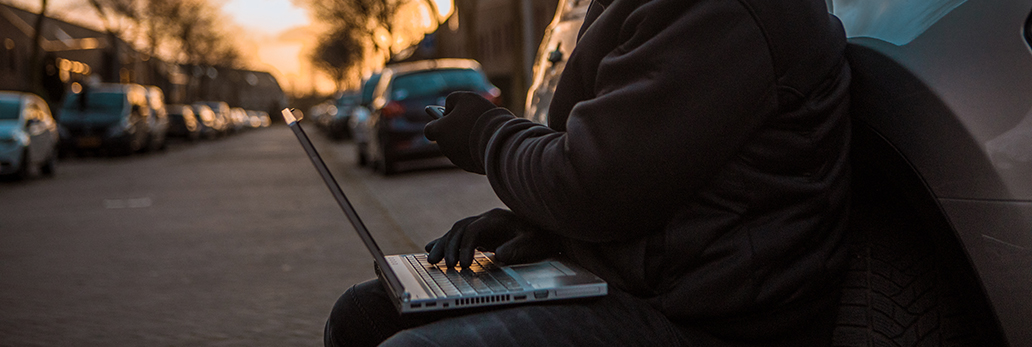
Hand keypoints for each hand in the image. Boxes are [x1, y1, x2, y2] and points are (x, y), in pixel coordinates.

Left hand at [423, 92, 498, 173]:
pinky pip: (474, 156)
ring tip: (482, 130)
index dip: (438, 121)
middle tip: (468, 119)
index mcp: (439, 132)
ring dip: (467, 140)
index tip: (447, 115)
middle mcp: (446, 149)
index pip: (430, 129)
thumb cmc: (480, 115)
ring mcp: (460, 161)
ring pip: (460, 148)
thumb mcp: (465, 97)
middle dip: (455, 130)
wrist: (500, 139)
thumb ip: (452, 100)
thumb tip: (449, 109)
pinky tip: (489, 141)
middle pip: (447, 138)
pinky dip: (478, 149)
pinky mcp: (474, 168)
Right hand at [425, 209, 558, 267]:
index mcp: (496, 218)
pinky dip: (445, 242)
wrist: (544, 230)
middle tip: (446, 265)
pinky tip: (432, 248)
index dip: (466, 246)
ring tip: (432, 260)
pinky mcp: (480, 233)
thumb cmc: (539, 236)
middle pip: (460, 228)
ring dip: (443, 245)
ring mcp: (481, 224)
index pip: (474, 229)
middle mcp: (485, 218)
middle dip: (449, 246)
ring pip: (455, 231)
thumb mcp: (532, 242)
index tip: (462, 264)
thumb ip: (517, 248)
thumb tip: (499, 255)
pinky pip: (458, 236)